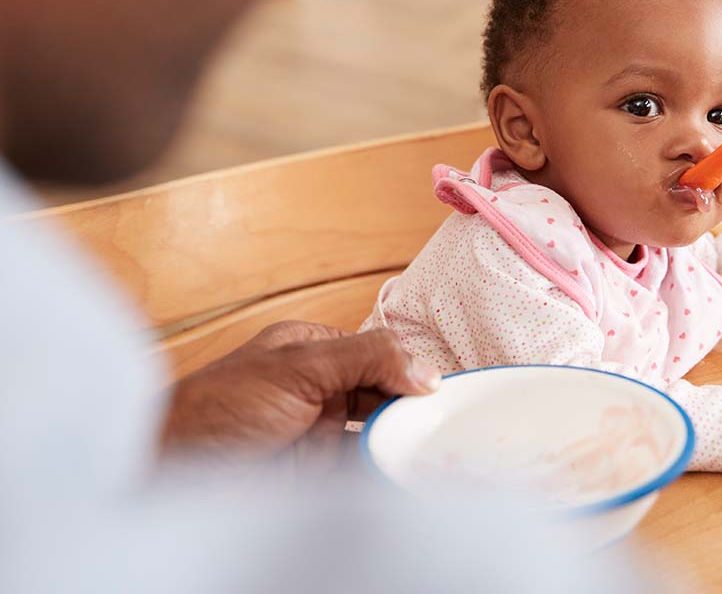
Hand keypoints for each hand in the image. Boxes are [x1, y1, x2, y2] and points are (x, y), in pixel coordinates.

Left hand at [160, 321, 439, 468]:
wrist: (173, 473)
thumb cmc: (217, 408)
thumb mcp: (298, 366)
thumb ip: (365, 358)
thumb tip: (425, 370)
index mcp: (311, 350)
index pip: (377, 353)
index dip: (410, 369)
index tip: (442, 389)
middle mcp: (318, 389)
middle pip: (382, 394)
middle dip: (411, 406)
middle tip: (445, 422)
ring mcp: (318, 433)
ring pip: (375, 433)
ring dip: (401, 439)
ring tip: (436, 447)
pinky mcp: (315, 474)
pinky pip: (361, 470)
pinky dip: (385, 471)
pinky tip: (407, 471)